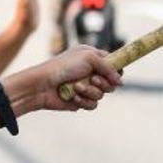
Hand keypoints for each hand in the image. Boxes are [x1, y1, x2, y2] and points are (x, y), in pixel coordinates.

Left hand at [4, 45, 121, 112]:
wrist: (42, 85)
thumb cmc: (62, 67)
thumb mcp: (88, 58)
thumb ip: (109, 67)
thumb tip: (120, 82)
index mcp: (91, 58)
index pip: (113, 63)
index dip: (116, 69)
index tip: (116, 73)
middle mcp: (89, 72)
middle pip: (112, 82)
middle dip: (104, 82)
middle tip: (93, 80)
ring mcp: (85, 86)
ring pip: (103, 94)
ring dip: (91, 92)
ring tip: (76, 87)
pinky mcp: (80, 100)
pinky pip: (93, 104)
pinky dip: (84, 101)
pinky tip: (73, 97)